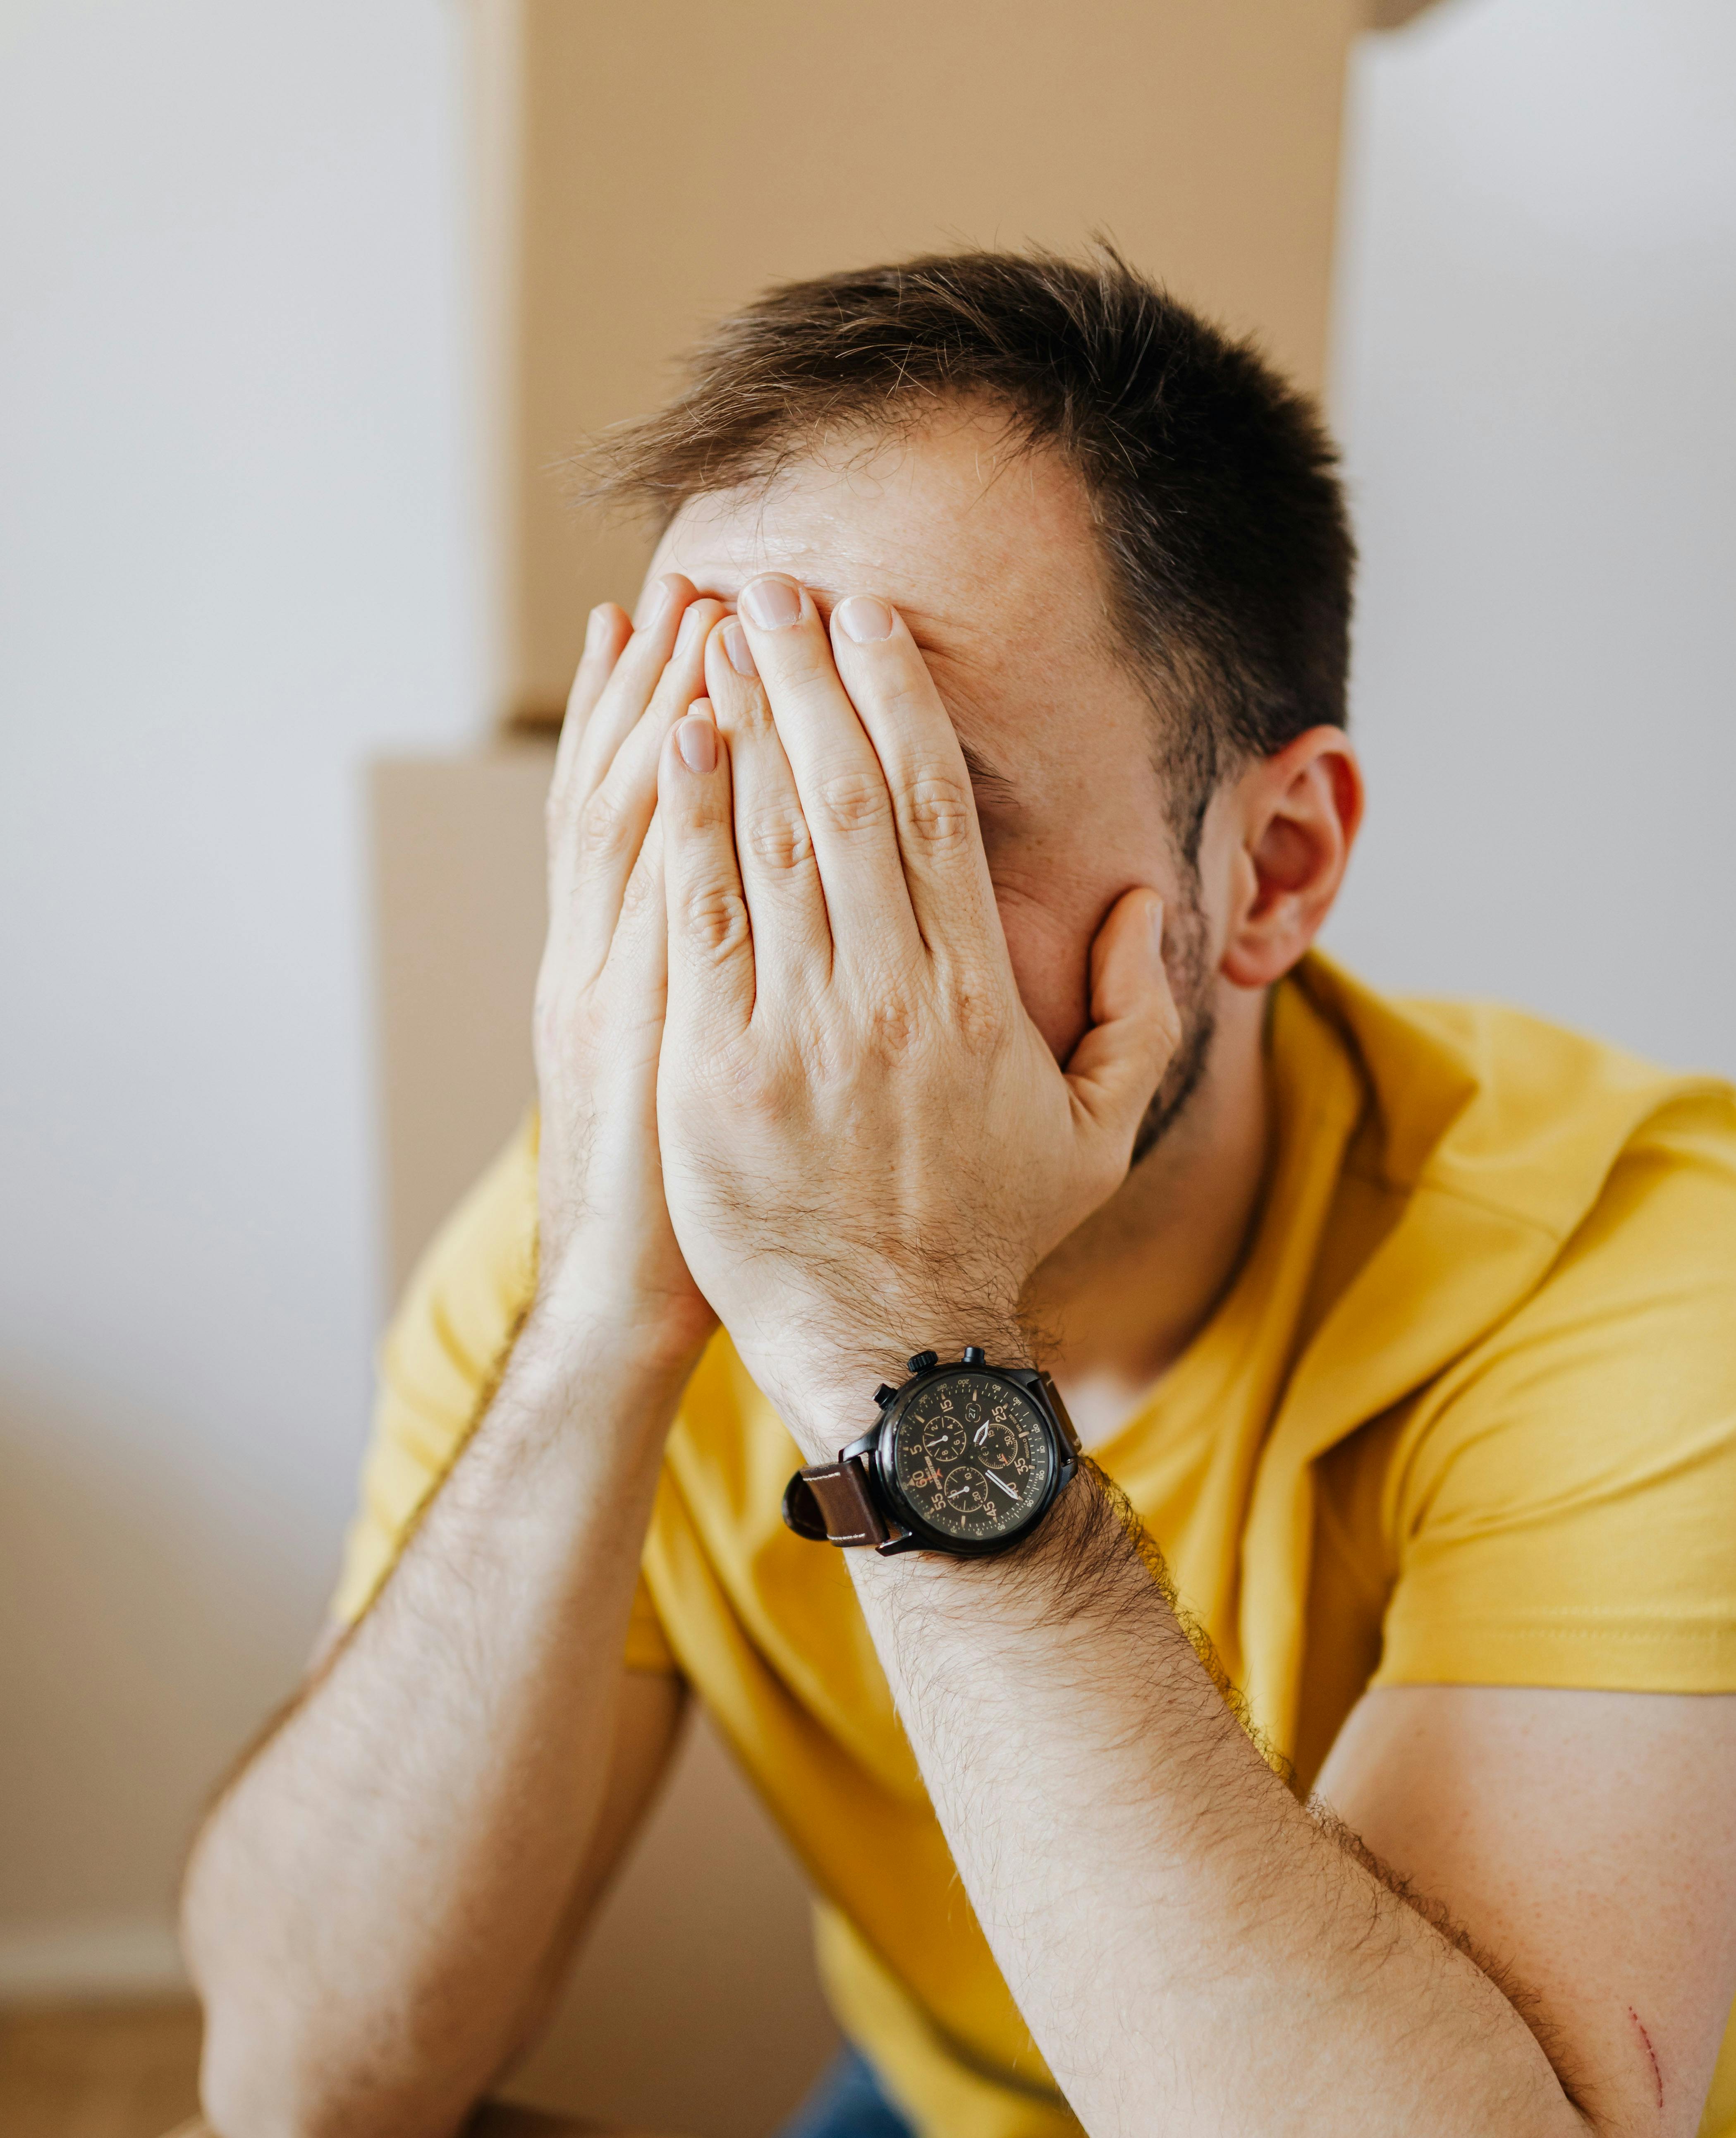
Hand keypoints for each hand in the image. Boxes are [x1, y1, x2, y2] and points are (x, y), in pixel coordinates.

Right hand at [532, 575, 726, 1372]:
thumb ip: (710, 990)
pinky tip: (692, 735)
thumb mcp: (685, 1076)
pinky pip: (653, 904)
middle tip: (708, 579)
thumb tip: (754, 918)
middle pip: (630, 791)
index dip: (655, 717)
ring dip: (663, 712)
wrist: (623, 1297)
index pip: (635, 813)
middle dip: (670, 683)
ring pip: (628, 821)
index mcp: (617, 967)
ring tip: (698, 615)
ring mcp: (608, 988)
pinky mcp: (637, 1031)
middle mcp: (601, 957)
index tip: (687, 624)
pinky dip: (668, 815)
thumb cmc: (685, 1198)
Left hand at [654, 577, 1179, 1448]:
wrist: (894, 1347)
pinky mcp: (718, 1072)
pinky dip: (690, 823)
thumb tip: (1132, 908)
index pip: (937, 809)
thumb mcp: (1096, 1134)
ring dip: (746, 721)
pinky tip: (678, 743)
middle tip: (775, 585)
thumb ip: (1130, 1014)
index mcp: (975, 994)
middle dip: (809, 676)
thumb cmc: (991, 1237)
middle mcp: (891, 995)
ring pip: (773, 839)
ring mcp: (801, 1033)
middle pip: (849, 795)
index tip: (869, 622)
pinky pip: (701, 922)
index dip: (899, 699)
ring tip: (717, 630)